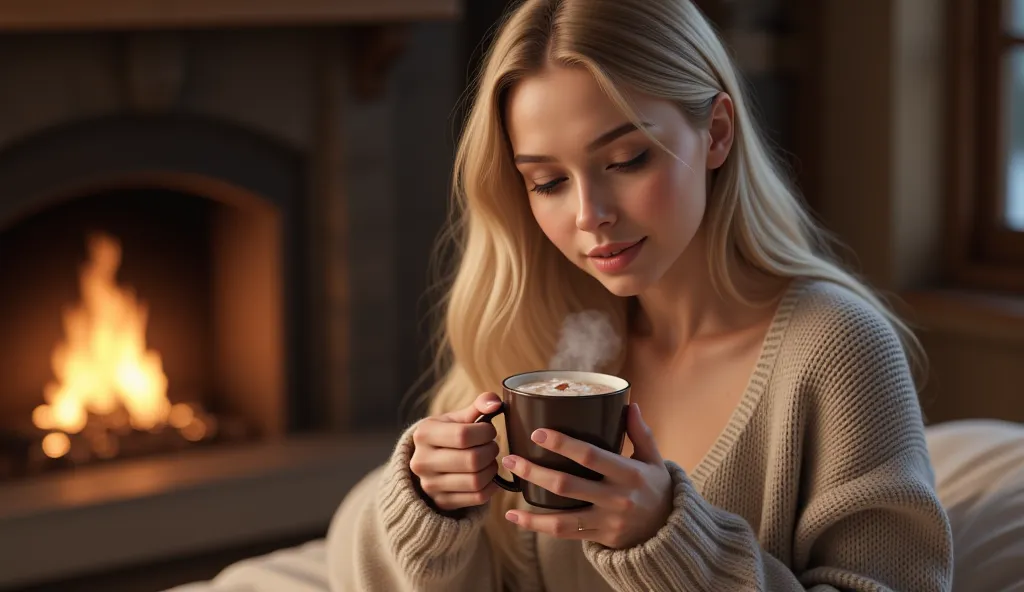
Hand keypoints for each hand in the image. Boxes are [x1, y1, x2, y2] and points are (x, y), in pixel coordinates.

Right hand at [409, 392, 502, 510]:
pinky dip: (491, 486)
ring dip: (491, 469)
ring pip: (476, 481)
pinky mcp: (441, 502)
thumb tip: (496, 402)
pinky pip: (478, 498)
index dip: (485, 432)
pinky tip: (489, 477)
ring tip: (489, 460)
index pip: (463, 435)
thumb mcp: (456, 418)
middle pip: (472, 460)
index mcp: (424, 434)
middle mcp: (422, 461)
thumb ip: (478, 406)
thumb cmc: (447, 435)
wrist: (427, 462)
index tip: (488, 431)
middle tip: (492, 446)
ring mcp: (430, 485)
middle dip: (490, 451)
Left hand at [502, 403, 672, 548]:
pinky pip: (563, 533)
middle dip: (535, 471)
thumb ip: (640, 432)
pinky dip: (536, 526)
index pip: (591, 456)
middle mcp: (616, 498)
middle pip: (568, 485)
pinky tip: (514, 517)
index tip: (538, 433)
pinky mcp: (598, 537)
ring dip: (530, 503)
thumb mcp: (654, 459)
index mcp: (629, 473)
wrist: (669, 532)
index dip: (563, 445)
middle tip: (510, 457)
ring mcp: (606, 521)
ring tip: (508, 486)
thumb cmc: (656, 488)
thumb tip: (629, 404)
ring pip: (562, 515)